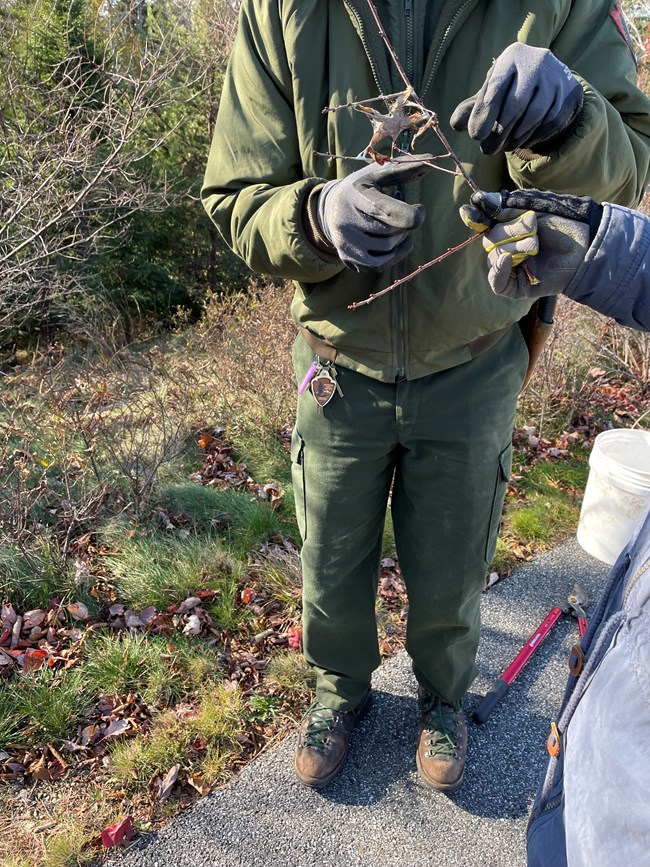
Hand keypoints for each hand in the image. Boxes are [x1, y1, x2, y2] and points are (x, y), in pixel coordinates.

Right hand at [315, 155, 432, 271]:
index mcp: (357, 195)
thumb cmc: (361, 188)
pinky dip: (396, 255)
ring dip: (402, 238)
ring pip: (388, 248)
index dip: (414, 215)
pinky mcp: (349, 259)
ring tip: (399, 227)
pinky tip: (397, 243)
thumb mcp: (377, 174)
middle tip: (408, 216)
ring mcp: (347, 243)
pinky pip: (381, 264)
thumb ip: (404, 169)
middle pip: (393, 231)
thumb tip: (432, 160)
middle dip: (407, 225)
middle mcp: (347, 221)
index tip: (419, 208)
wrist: (329, 209)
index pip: (391, 212)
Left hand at [450, 44, 583, 155]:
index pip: (496, 85)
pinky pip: (550, 122)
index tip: (476, 136)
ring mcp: (555, 77)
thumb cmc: (510, 88)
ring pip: (534, 115)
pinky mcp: (568, 94)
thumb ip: (472, 108)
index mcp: (512, 56)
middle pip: (516, 103)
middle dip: (499, 131)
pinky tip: (522, 142)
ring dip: (516, 137)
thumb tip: (456, 124)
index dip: (485, 112)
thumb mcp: (491, 92)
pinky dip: (534, 136)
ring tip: (504, 147)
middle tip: (487, 150)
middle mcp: (536, 61)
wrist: (547, 80)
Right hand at [459, 188, 601, 298]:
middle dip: (509, 231)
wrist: (586, 244)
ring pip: (494, 257)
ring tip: (536, 245)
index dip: (475, 218)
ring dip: (515, 248)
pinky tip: (507, 259)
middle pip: (489, 240)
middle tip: (533, 227)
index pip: (481, 223)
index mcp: (506, 227)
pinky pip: (496, 283)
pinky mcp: (516, 286)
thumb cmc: (563, 222)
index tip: (471, 212)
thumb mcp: (533, 207)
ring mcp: (510, 268)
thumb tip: (477, 200)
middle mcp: (505, 247)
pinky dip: (499, 271)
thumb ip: (504, 205)